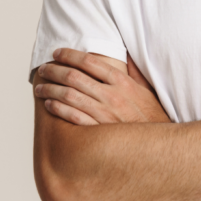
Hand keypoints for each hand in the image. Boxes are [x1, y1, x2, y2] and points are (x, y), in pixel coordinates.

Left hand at [35, 48, 170, 125]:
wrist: (160, 147)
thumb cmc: (152, 117)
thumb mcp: (147, 90)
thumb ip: (135, 72)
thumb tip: (126, 55)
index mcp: (122, 82)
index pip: (89, 62)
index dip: (70, 55)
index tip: (57, 53)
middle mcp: (111, 95)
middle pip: (74, 77)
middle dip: (54, 71)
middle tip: (43, 70)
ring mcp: (104, 114)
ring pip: (69, 96)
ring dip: (50, 89)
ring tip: (40, 88)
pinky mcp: (98, 132)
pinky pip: (72, 117)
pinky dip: (58, 109)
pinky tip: (49, 105)